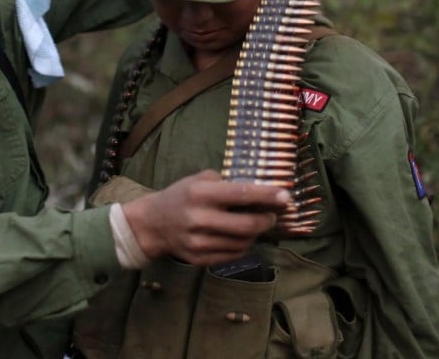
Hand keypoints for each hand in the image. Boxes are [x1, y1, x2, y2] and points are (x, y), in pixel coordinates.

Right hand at [120, 170, 290, 266]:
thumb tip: (259, 188)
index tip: (286, 197)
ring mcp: (200, 242)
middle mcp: (200, 218)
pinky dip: (243, 245)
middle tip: (273, 215)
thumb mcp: (197, 180)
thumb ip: (225, 183)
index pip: (242, 195)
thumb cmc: (180, 196)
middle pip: (248, 225)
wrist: (151, 224)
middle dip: (268, 220)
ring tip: (254, 224)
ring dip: (255, 234)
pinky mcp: (200, 259)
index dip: (268, 196)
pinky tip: (240, 236)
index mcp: (201, 194)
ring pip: (244, 242)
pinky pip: (234, 254)